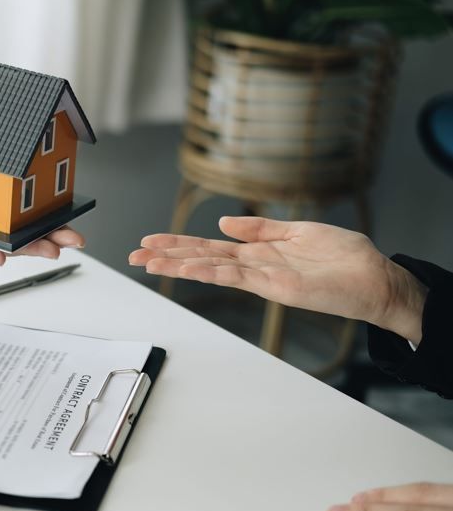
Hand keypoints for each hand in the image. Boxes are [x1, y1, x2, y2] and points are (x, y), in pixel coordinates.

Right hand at [128, 217, 426, 343]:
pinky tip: (189, 268)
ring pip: (211, 268)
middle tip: (133, 255)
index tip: (149, 241)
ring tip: (149, 263)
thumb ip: (260, 228)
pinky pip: (238, 277)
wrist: (377, 279)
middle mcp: (254, 266)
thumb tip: (224, 223)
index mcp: (258, 252)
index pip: (209, 246)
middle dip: (166, 256)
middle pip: (201, 258)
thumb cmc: (345, 258)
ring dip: (179, 266)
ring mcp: (262, 277)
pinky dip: (212, 272)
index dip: (178, 243)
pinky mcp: (276, 287)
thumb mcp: (298, 231)